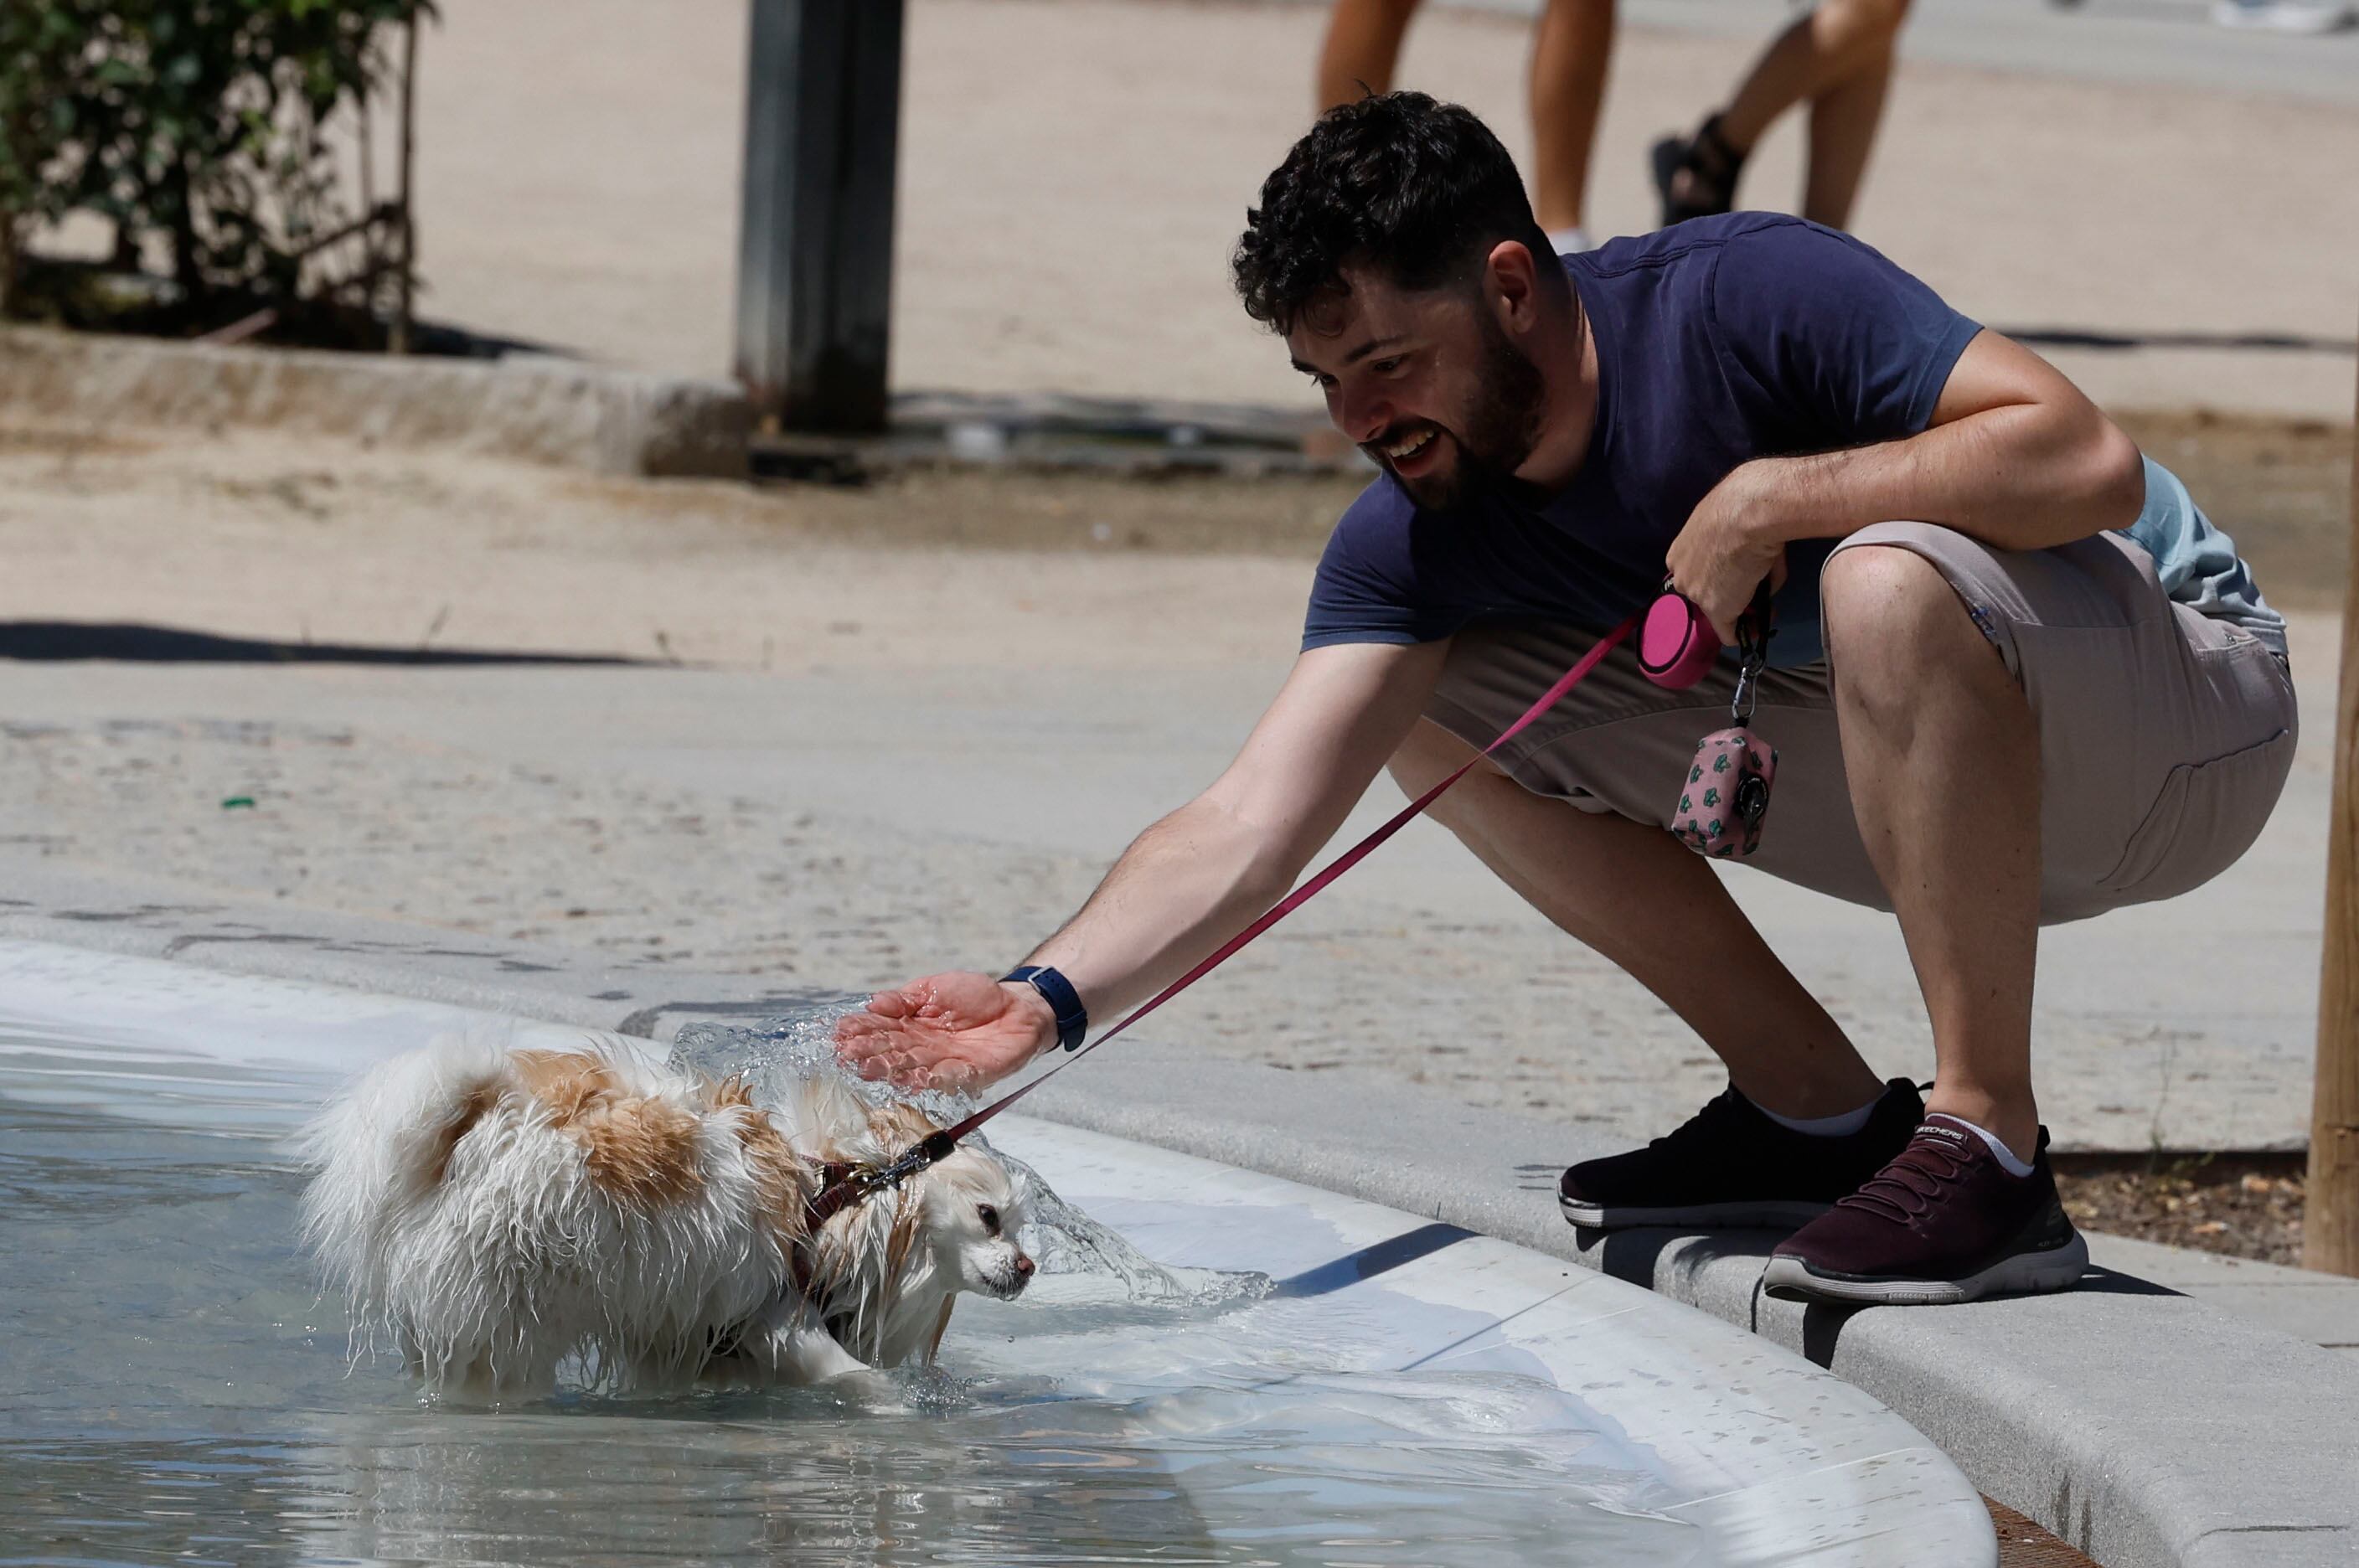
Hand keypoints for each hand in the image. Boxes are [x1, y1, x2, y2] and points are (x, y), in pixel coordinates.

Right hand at [832, 972, 1055, 1092]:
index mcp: (910, 1025)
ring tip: (868, 1067)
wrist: (1018, 1008)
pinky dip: (928, 1079)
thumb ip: (905, 998)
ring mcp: (942, 1063)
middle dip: (868, 1052)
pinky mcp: (968, 1075)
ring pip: (911, 1068)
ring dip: (889, 1069)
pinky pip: (945, 1079)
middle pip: (890, 1051)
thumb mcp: (935, 987)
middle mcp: (921, 1048)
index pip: (879, 1029)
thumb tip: (872, 1003)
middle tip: (846, 1054)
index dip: (859, 1031)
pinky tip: (910, 1079)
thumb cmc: (975, 996)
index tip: (838, 1032)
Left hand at [1664, 461, 1790, 645]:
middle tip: (1754, 596)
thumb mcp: (1730, 526)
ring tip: (1764, 610)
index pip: (1698, 574)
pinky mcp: (1717, 610)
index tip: (1739, 580)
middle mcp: (1681, 575)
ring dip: (1742, 612)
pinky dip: (1742, 633)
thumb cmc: (1742, 508)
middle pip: (1706, 593)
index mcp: (1680, 552)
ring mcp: (1697, 595)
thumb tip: (1757, 572)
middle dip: (1731, 596)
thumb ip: (1734, 550)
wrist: (1747, 512)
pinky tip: (1755, 631)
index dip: (1720, 580)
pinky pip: (1728, 632)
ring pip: (1720, 611)